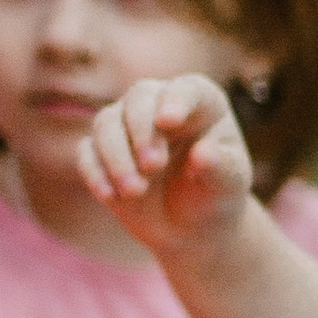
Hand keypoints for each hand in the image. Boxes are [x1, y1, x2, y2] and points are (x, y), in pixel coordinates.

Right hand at [78, 75, 255, 260]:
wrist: (191, 228)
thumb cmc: (216, 196)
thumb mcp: (229, 186)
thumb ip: (220, 168)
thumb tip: (203, 154)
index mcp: (202, 103)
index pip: (187, 89)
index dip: (176, 100)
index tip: (169, 121)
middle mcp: (160, 105)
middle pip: (139, 97)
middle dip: (142, 131)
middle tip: (153, 166)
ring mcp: (127, 125)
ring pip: (107, 122)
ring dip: (116, 156)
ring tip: (135, 192)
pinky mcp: (101, 151)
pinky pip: (87, 151)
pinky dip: (95, 172)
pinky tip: (110, 196)